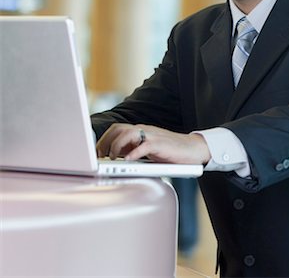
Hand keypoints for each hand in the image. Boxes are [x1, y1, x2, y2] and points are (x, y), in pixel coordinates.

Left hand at [96, 123, 210, 163]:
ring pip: (128, 134)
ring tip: (112, 158)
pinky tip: (129, 160)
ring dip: (116, 146)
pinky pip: (144, 146)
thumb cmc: (169, 151)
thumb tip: (114, 156)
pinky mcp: (160, 144)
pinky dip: (134, 153)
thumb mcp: (147, 149)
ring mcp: (151, 136)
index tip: (96, 152)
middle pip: (118, 129)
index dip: (103, 139)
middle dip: (105, 142)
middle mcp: (143, 130)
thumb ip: (133, 149)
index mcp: (139, 130)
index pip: (116, 129)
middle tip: (100, 156)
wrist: (192, 149)